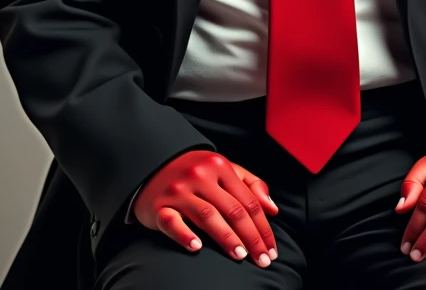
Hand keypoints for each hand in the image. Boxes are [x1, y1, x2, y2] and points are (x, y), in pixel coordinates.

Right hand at [133, 149, 278, 267]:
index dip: (263, 228)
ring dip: (227, 238)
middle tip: (262, 260)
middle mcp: (200, 176)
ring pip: (208, 215)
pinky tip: (197, 247)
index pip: (248, 201)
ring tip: (240, 256)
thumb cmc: (197, 172)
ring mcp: (179, 191)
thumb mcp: (224, 170)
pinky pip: (172, 222)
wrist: (153, 164)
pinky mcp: (159, 206)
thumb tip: (272, 209)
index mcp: (220, 166)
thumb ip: (251, 185)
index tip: (271, 250)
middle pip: (232, 210)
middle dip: (251, 238)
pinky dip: (184, 235)